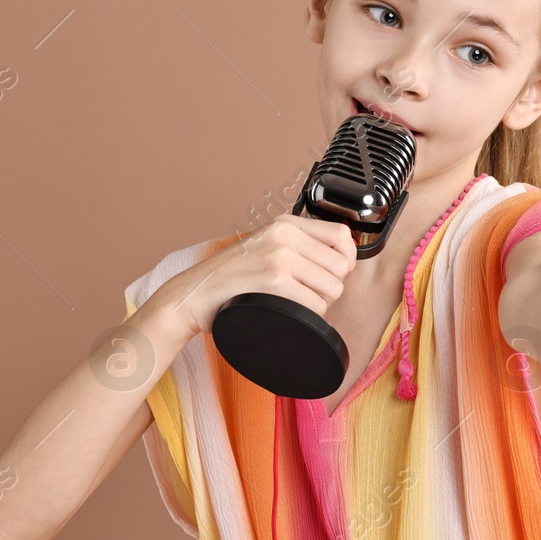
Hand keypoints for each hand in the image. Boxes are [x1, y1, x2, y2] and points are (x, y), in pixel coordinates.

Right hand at [158, 214, 357, 338]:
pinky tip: (289, 312)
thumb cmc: (230, 279)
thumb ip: (297, 247)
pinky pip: (316, 304)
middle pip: (341, 266)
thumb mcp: (265, 247)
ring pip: (333, 288)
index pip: (341, 235)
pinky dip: (309, 316)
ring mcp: (279, 255)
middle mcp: (285, 234)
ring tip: (296, 303)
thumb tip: (340, 261)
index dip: (346, 260)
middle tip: (308, 295)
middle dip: (331, 288)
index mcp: (285, 224)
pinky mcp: (274, 279)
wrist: (194, 294)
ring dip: (321, 304)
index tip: (333, 274)